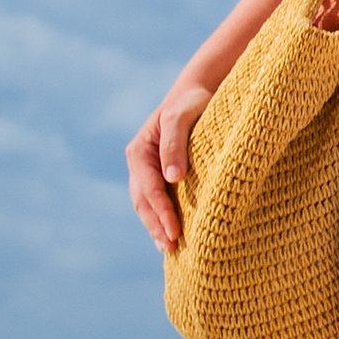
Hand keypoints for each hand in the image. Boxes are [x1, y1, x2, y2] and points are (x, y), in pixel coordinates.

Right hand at [125, 78, 212, 251]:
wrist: (198, 90)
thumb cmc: (193, 101)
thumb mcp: (182, 116)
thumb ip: (175, 145)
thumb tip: (173, 178)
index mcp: (140, 150)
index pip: (149, 188)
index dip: (161, 212)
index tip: (175, 232)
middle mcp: (140, 162)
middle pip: (143, 201)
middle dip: (156, 225)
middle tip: (171, 249)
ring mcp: (149, 168)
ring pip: (148, 203)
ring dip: (157, 226)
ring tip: (170, 249)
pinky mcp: (163, 171)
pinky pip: (160, 198)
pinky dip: (164, 216)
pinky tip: (175, 233)